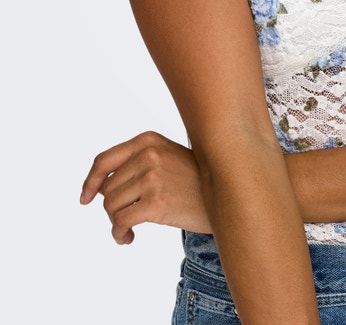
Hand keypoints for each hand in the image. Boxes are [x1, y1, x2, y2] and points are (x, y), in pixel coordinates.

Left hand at [81, 131, 211, 243]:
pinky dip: (119, 234)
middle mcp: (148, 154)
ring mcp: (152, 177)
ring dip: (116, 222)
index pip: (104, 160)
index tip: (84, 198)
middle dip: (112, 206)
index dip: (90, 181)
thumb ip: (135, 163)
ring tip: (128, 229)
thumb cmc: (194, 179)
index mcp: (148, 140)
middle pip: (107, 188)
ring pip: (110, 205)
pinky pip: (120, 222)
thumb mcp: (166, 157)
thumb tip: (96, 188)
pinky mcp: (156, 203)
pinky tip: (129, 238)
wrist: (227, 193)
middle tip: (127, 217)